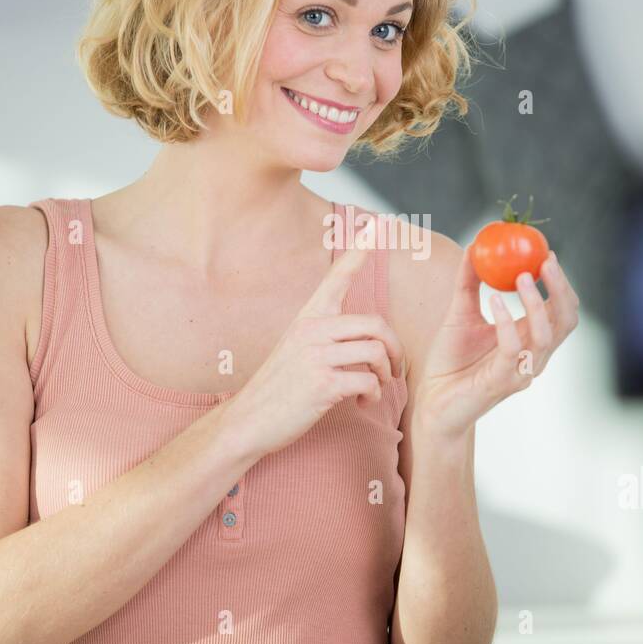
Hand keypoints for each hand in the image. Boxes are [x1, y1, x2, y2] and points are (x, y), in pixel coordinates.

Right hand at [221, 218, 406, 456]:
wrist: (247, 421)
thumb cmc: (279, 388)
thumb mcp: (297, 348)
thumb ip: (326, 335)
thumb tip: (362, 334)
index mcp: (308, 317)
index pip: (338, 276)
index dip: (361, 249)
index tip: (379, 222)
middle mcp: (312, 330)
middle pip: (376, 324)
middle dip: (395, 349)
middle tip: (395, 370)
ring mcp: (316, 356)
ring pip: (376, 353)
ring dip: (385, 375)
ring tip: (376, 388)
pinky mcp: (321, 384)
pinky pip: (367, 380)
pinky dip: (372, 394)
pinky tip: (362, 402)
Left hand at [414, 248, 579, 437]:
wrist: (432, 400)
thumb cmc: (450, 360)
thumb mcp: (459, 313)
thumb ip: (469, 282)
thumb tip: (474, 246)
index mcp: (529, 339)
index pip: (560, 310)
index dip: (560, 283)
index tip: (547, 254)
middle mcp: (533, 356)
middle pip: (565, 321)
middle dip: (560, 288)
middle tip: (545, 261)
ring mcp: (520, 371)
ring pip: (545, 336)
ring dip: (535, 303)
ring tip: (520, 275)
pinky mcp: (501, 382)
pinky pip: (512, 350)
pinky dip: (506, 322)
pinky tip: (494, 300)